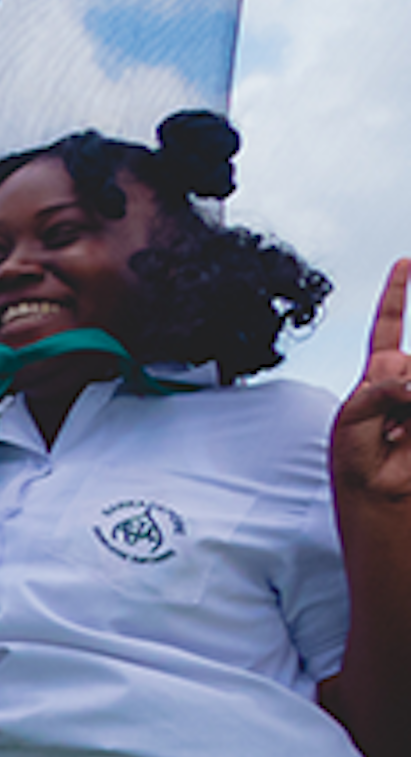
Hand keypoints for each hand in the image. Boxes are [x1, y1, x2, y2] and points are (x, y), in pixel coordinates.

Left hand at [335, 260, 410, 507]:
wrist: (378, 495)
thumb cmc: (356, 461)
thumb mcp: (351, 419)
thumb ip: (381, 389)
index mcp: (380, 374)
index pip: (388, 325)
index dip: (396, 294)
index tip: (405, 262)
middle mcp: (409, 379)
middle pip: (409, 362)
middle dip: (400, 390)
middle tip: (385, 427)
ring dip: (406, 409)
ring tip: (395, 438)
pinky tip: (401, 438)